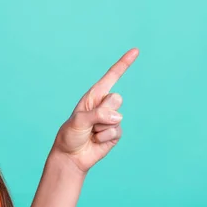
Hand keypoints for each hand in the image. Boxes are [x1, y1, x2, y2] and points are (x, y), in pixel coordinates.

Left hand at [52, 48, 138, 172]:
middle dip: (103, 112)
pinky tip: (96, 140)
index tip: (135, 50)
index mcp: (94, 95)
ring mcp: (111, 119)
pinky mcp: (115, 133)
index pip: (112, 76)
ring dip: (101, 128)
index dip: (124, 63)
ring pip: (116, 118)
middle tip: (90, 122)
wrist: (71, 156)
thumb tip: (118, 117)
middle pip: (116, 99)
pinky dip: (105, 138)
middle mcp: (104, 105)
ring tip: (91, 133)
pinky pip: (117, 132)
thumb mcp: (79, 121)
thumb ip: (97, 115)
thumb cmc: (70, 134)